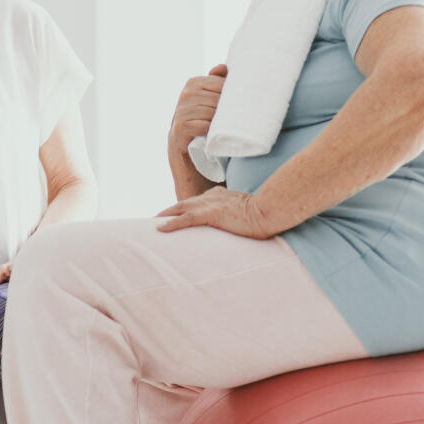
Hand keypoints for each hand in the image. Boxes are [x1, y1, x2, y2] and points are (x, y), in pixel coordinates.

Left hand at [156, 186, 279, 238]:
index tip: (175, 213)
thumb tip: (236, 224)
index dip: (184, 207)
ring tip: (152, 224)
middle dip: (169, 211)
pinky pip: (185, 219)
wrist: (271, 210)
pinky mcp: (211, 214)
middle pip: (184, 203)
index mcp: (220, 195)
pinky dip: (171, 223)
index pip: (197, 201)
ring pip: (180, 209)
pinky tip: (160, 228)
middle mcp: (212, 196)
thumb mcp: (246, 211)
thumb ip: (236, 214)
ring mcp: (210, 204)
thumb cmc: (265, 214)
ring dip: (165, 216)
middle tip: (156, 218)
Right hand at [170, 63, 229, 153]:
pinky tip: (212, 133)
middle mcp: (186, 94)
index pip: (222, 84)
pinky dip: (211, 131)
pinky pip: (206, 126)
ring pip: (213, 113)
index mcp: (194, 82)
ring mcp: (182, 110)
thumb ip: (215, 81)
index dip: (231, 95)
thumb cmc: (199, 117)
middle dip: (226, 110)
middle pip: (218, 100)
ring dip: (220, 122)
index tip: (234, 104)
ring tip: (221, 127)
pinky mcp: (182, 126)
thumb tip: (223, 67)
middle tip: (230, 119)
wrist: (182, 142)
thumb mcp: (207, 97)